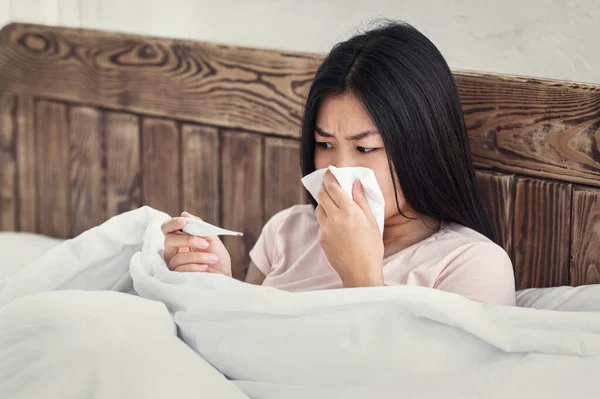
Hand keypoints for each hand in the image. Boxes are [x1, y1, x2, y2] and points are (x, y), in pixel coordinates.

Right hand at [161, 212, 231, 276]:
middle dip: (188, 240)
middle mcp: (173, 251)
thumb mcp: (212, 239)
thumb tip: (185, 214)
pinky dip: (196, 266)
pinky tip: (205, 267)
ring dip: (198, 256)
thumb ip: (200, 227)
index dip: (173, 223)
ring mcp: (173, 264)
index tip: (184, 221)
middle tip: (205, 244)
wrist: (223, 276)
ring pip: (177, 257)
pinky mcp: (176, 277)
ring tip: (213, 258)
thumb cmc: (217, 258)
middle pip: (169, 240)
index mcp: (180, 239)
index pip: (167, 228)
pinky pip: (181, 269)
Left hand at [315, 170, 383, 287]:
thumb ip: (362, 201)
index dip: (330, 177)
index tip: (330, 172)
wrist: (360, 272)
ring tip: (333, 203)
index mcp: (349, 211)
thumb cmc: (371, 247)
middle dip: (324, 187)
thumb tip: (355, 183)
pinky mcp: (322, 238)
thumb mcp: (372, 222)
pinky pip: (320, 222)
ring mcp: (326, 229)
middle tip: (329, 184)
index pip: (333, 187)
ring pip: (319, 208)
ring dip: (324, 202)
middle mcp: (335, 218)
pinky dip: (325, 217)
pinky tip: (335, 222)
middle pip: (322, 195)